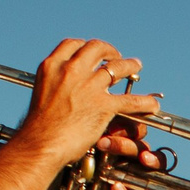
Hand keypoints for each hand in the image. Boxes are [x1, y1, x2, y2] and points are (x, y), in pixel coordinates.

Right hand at [14, 39, 164, 189]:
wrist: (39, 145)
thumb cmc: (38, 127)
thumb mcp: (41, 93)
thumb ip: (54, 83)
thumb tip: (61, 86)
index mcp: (53, 66)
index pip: (73, 44)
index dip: (85, 47)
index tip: (92, 54)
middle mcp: (71, 70)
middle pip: (96, 48)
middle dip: (109, 50)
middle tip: (115, 57)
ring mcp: (89, 86)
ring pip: (117, 67)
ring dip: (129, 65)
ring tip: (135, 66)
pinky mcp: (103, 106)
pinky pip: (131, 100)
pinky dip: (144, 103)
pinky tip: (152, 104)